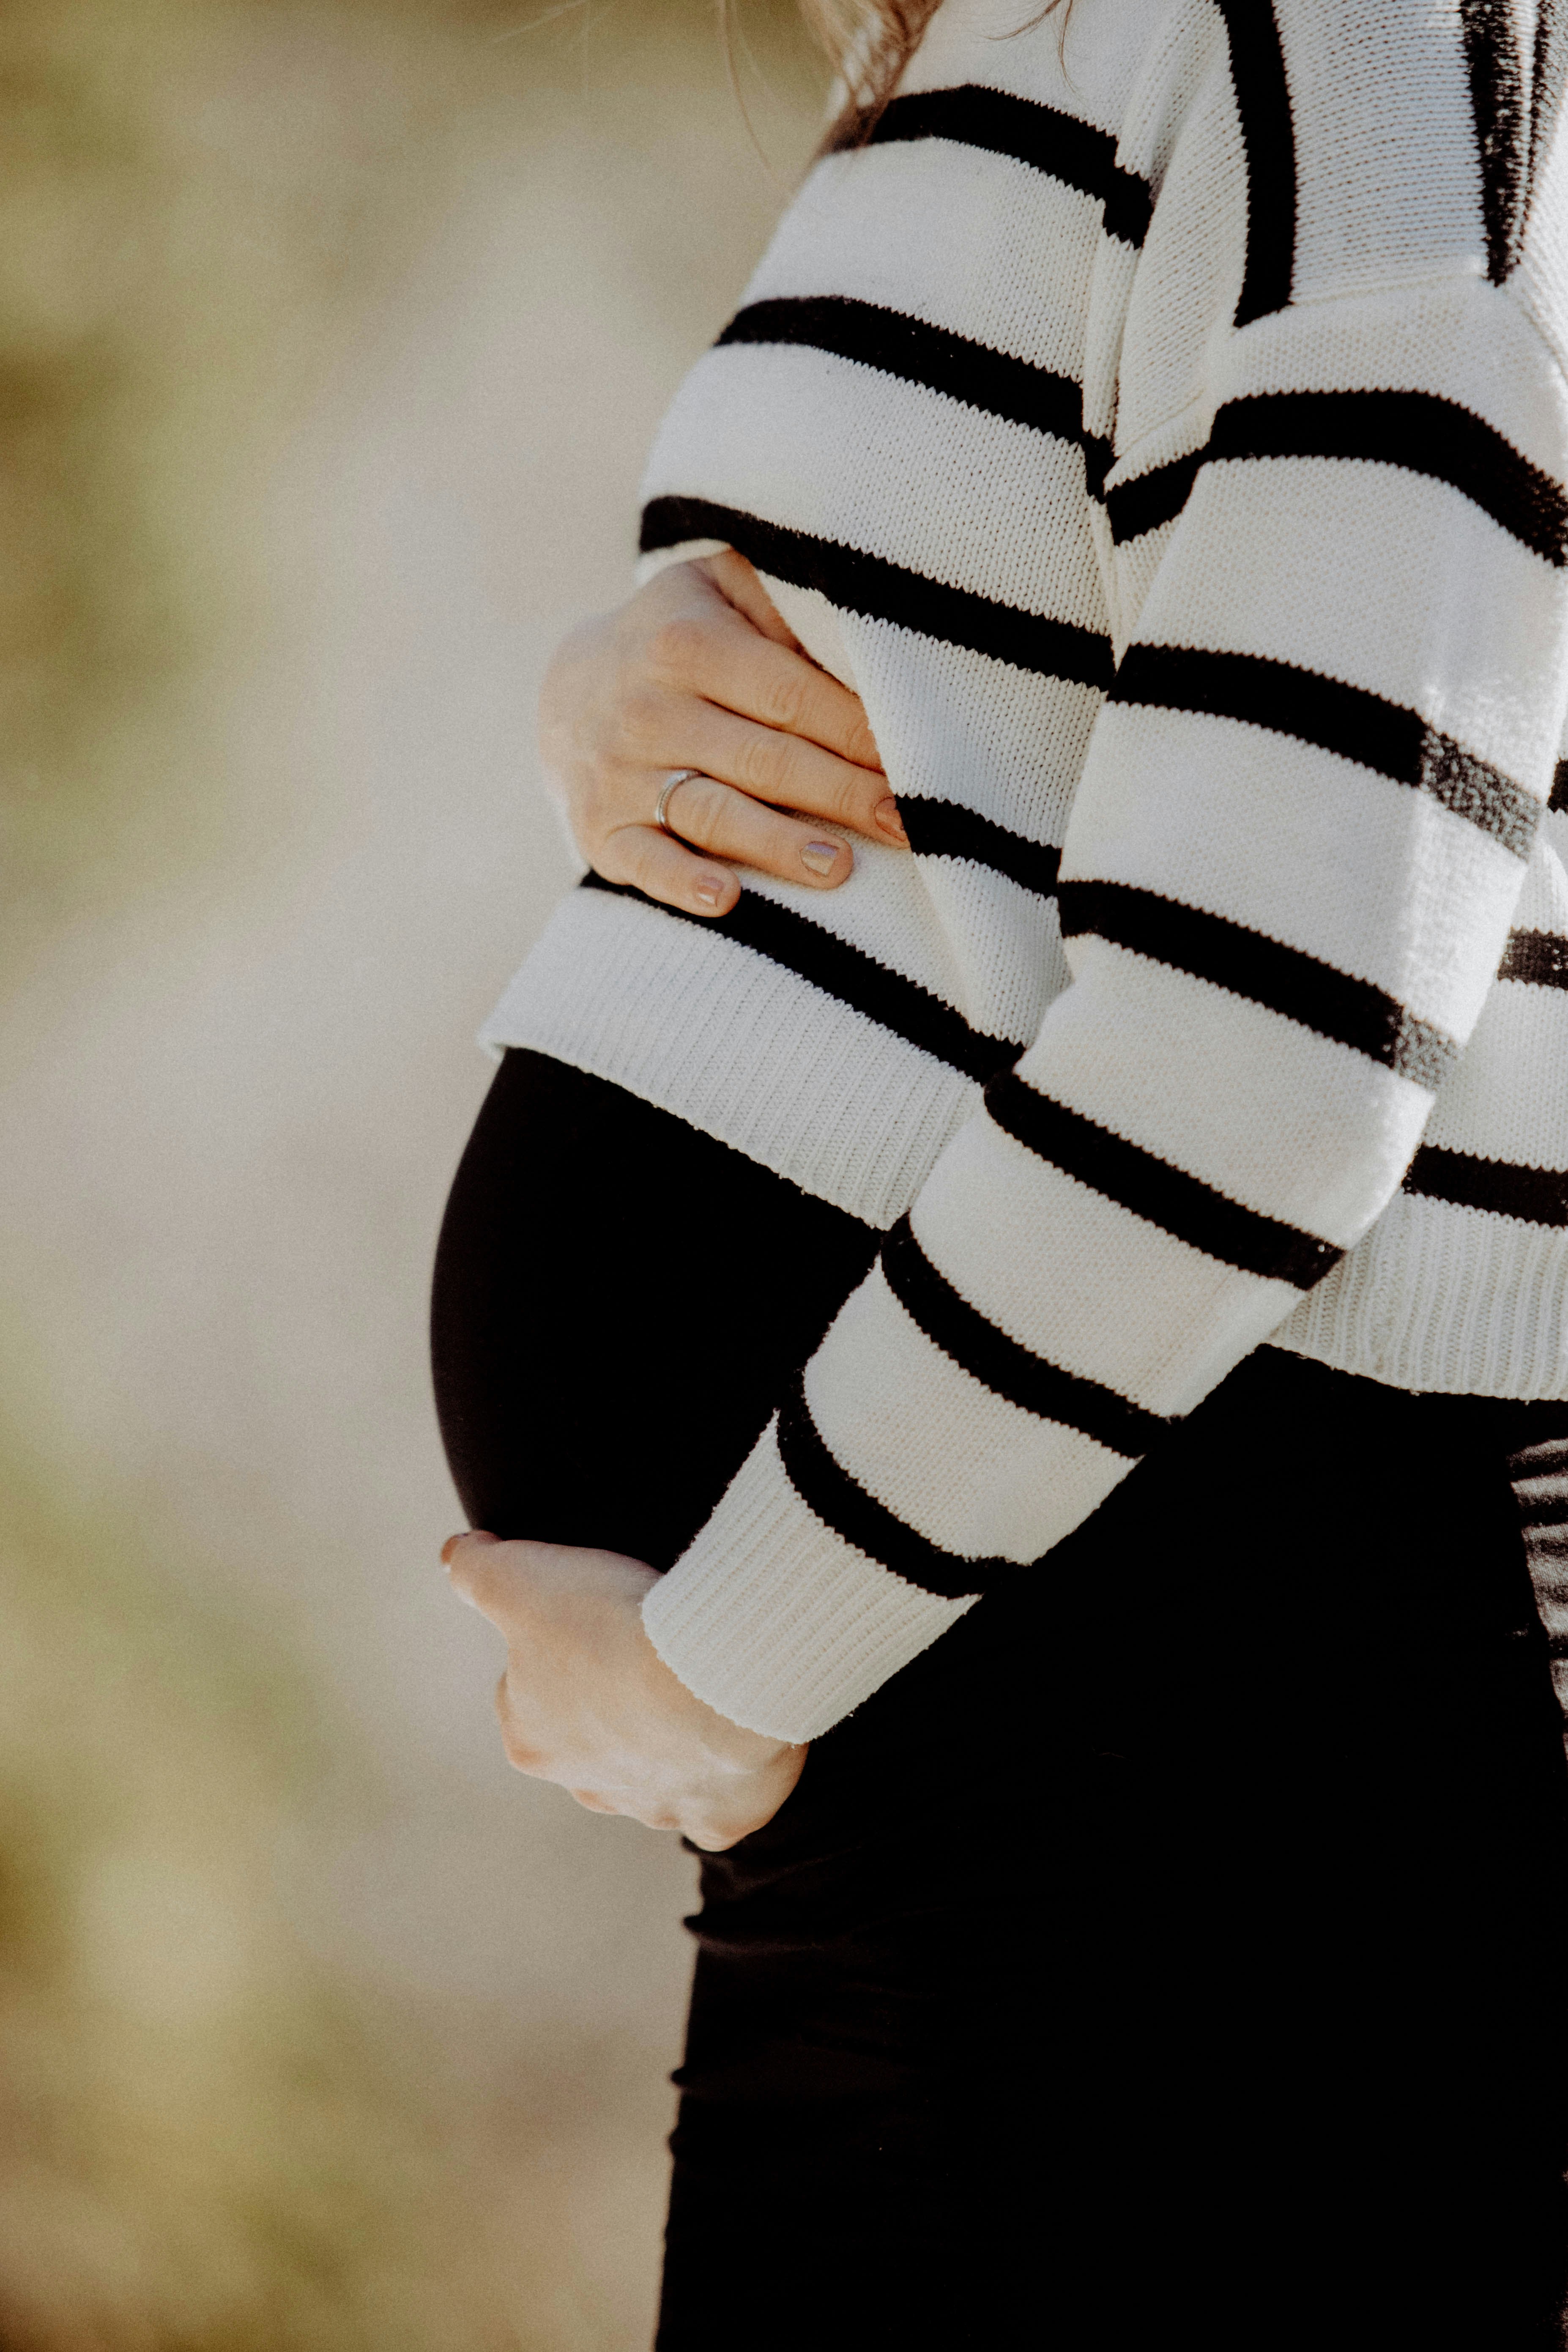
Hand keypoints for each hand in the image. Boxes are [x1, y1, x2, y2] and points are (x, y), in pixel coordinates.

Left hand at [442, 1531, 806, 1848]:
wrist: (714, 1674)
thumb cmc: (613, 1628)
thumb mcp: (523, 1578)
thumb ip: (476, 1570)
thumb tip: (453, 1555)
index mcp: (530, 1740)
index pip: (527, 1690)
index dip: (560, 1649)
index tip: (597, 1618)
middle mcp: (586, 1788)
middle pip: (591, 1738)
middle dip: (613, 1702)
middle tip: (649, 1648)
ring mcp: (657, 1807)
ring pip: (654, 1773)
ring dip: (669, 1740)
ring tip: (697, 1684)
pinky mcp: (719, 1819)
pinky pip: (718, 1806)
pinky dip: (728, 1780)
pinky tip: (738, 1737)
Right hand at [539, 549, 907, 919]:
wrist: (571, 689)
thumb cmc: (683, 637)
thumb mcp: (720, 589)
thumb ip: (783, 602)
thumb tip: (866, 636)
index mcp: (688, 645)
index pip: (790, 693)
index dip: (855, 730)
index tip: (916, 759)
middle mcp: (650, 710)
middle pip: (764, 759)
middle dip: (840, 792)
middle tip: (904, 822)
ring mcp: (621, 775)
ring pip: (713, 813)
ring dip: (776, 843)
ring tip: (838, 867)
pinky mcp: (600, 831)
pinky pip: (644, 862)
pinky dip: (681, 882)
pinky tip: (725, 897)